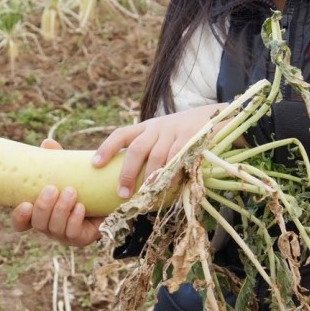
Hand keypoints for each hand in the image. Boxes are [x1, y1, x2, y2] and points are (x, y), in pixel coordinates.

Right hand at [11, 139, 103, 246]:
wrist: (106, 199)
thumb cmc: (79, 184)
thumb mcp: (66, 172)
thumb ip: (55, 160)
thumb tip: (47, 143)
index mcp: (39, 213)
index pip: (20, 222)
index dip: (19, 217)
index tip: (24, 204)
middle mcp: (48, 226)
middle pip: (38, 224)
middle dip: (44, 207)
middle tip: (52, 189)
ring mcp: (63, 235)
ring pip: (55, 228)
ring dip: (61, 210)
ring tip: (71, 192)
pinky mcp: (79, 239)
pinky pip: (72, 233)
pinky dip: (74, 219)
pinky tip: (81, 207)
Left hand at [92, 103, 232, 198]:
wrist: (214, 115)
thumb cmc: (181, 134)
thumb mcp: (161, 135)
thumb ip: (147, 150)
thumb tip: (127, 182)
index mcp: (146, 127)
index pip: (121, 134)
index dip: (106, 148)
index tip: (95, 165)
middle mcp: (157, 127)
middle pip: (136, 149)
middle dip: (127, 173)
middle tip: (122, 194)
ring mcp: (174, 132)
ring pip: (157, 156)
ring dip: (150, 178)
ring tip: (145, 195)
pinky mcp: (192, 138)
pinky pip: (178, 158)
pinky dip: (172, 173)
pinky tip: (167, 186)